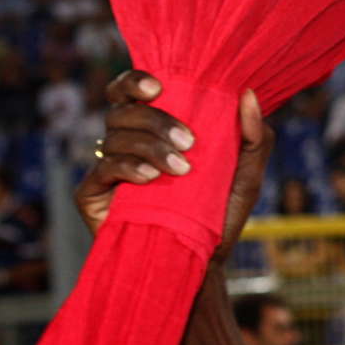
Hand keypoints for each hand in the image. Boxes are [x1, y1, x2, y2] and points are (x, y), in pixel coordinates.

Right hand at [77, 72, 270, 263]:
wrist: (202, 263)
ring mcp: (107, 168)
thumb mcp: (246, 177)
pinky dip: (128, 168)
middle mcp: (126, 143)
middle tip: (190, 143)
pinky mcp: (92, 195)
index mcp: (153, 130)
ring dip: (150, 147)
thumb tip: (249, 95)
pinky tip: (150, 178)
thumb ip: (253, 138)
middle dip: (156, 120)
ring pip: (114, 136)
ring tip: (181, 170)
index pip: (132, 92)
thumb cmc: (220, 216)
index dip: (135, 81)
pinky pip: (102, 169)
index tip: (158, 87)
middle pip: (123, 110)